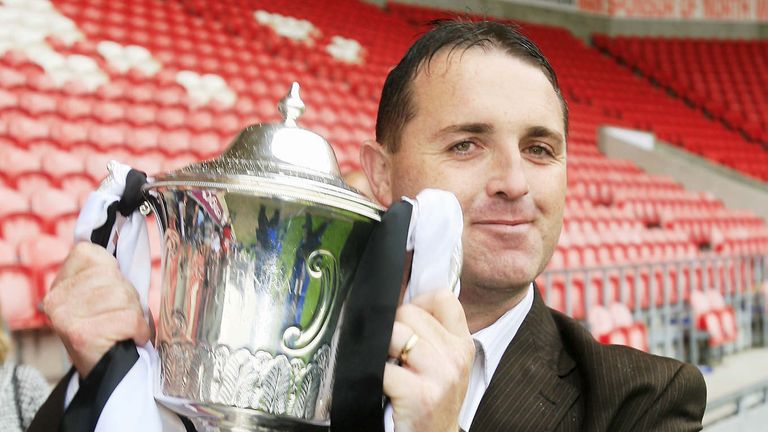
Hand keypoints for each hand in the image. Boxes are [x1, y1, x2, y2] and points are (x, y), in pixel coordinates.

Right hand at [43, 242, 150, 377]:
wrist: (105, 372)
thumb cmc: (110, 329)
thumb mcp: (101, 294)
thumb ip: (105, 271)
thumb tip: (125, 234)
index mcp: (60, 283)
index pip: (92, 253)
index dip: (113, 271)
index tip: (111, 293)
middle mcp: (57, 298)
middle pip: (112, 276)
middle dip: (128, 295)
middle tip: (119, 315)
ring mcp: (66, 316)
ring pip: (122, 295)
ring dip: (134, 313)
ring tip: (123, 327)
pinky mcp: (82, 334)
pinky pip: (129, 318)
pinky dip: (139, 329)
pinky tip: (131, 337)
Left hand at [384, 290, 474, 431]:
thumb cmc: (435, 403)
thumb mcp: (445, 365)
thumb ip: (433, 335)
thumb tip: (402, 303)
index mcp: (462, 344)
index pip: (443, 297)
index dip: (418, 302)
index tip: (408, 321)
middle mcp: (455, 357)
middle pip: (410, 312)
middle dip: (394, 328)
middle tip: (394, 351)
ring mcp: (440, 375)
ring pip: (395, 334)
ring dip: (383, 349)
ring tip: (389, 365)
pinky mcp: (420, 395)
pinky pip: (384, 368)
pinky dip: (375, 375)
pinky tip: (384, 385)